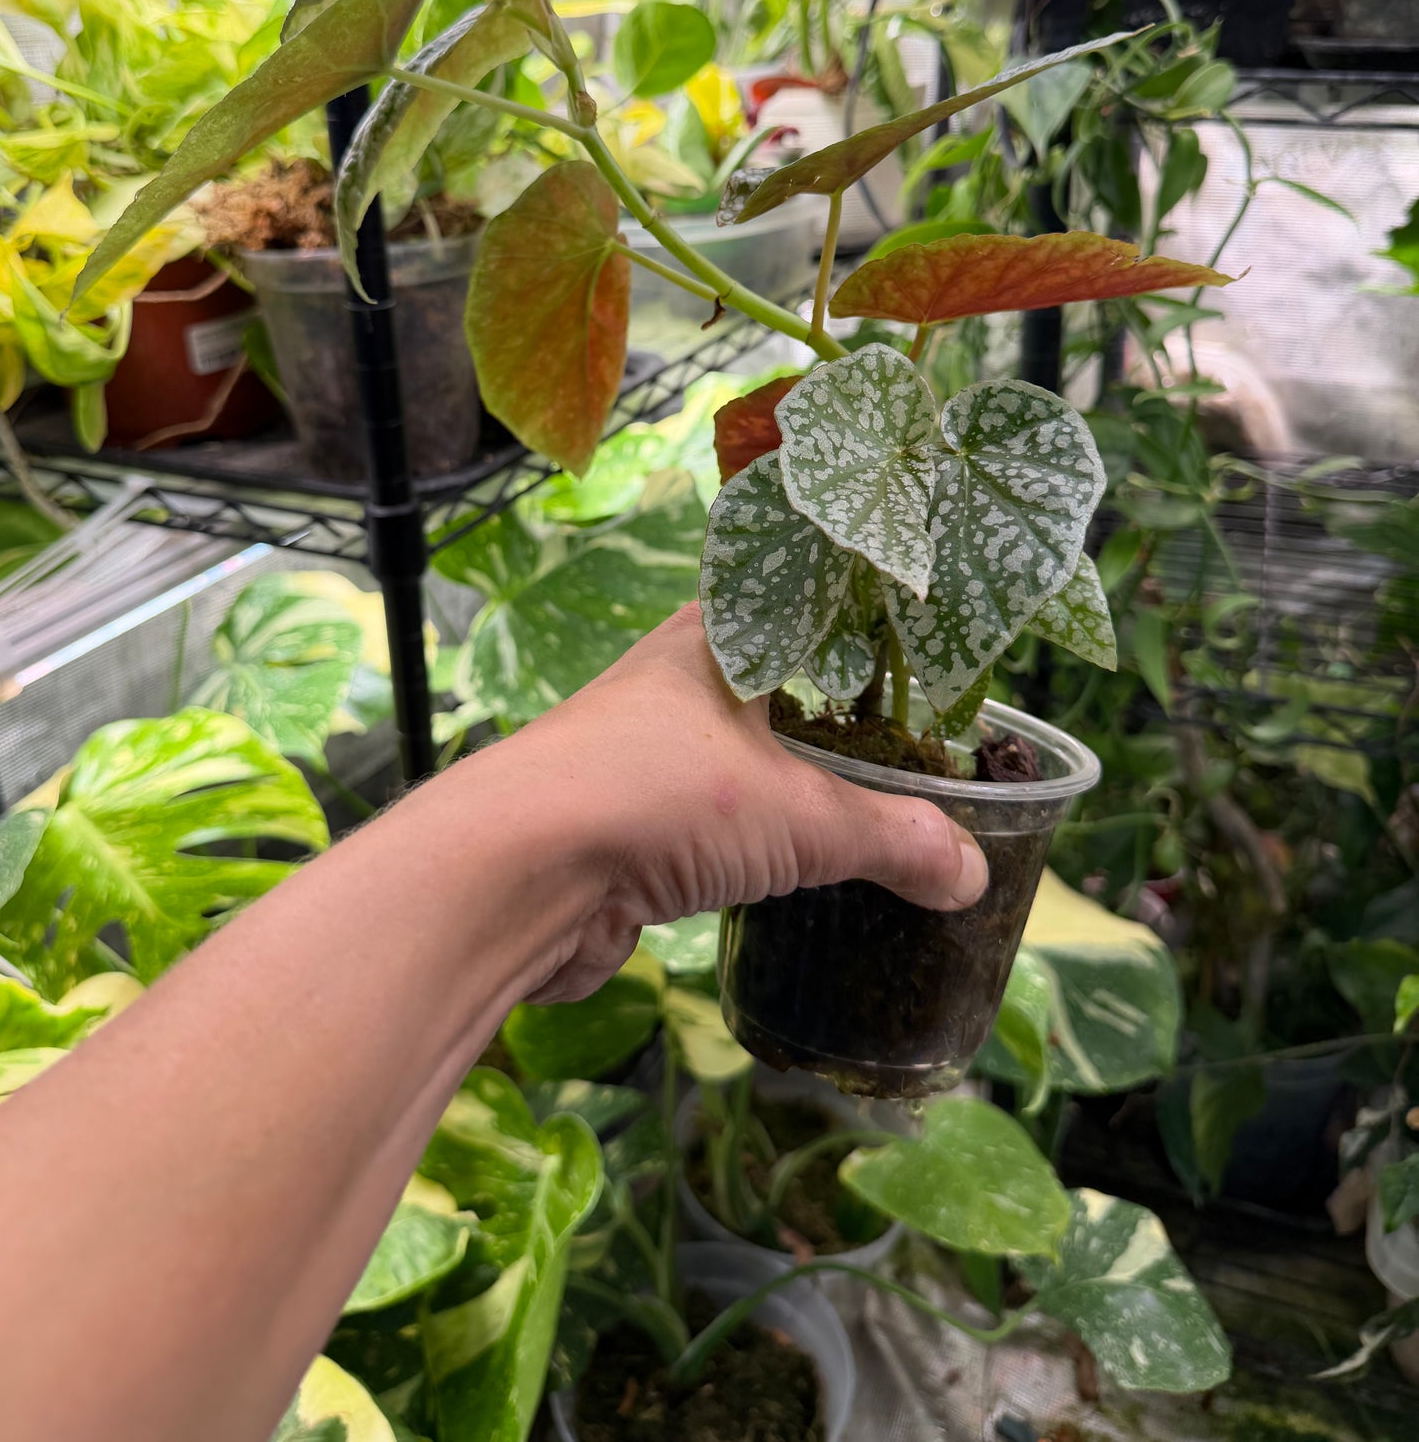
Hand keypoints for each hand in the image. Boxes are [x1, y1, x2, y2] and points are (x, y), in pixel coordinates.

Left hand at [497, 603, 988, 1001]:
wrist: (513, 876)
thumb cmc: (656, 797)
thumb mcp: (798, 815)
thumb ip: (892, 840)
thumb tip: (972, 874)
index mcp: (717, 636)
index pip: (810, 609)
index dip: (874, 636)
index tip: (941, 668)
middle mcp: (678, 681)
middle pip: (785, 693)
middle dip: (850, 728)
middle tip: (932, 759)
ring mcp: (646, 755)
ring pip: (747, 763)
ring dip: (804, 793)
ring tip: (886, 820)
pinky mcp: (626, 827)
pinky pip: (716, 827)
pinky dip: (762, 848)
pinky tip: (807, 872)